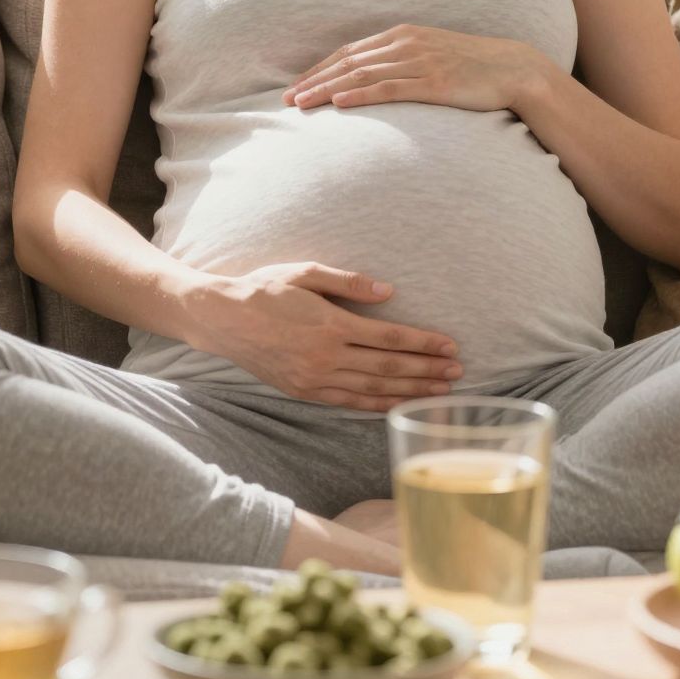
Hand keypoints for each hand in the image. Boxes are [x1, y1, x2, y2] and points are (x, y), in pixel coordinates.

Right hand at [186, 261, 464, 411]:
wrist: (222, 320)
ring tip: (439, 392)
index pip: (390, 337)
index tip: (450, 346)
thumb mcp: (304, 272)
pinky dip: (378, 405)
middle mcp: (326, 356)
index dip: (424, 343)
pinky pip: (349, 402)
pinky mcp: (305, 392)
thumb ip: (348, 282)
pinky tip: (399, 404)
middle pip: (389, 367)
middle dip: (426, 370)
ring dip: (410, 390)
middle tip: (457, 372)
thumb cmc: (264, 289)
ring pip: (373, 389)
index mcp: (330, 325)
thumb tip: (389, 292)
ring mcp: (315, 379)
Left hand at [282, 24, 545, 113]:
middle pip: (348, 62)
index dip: (320, 69)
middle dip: (314, 81)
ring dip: (327, 90)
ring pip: (362, 75)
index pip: (350, 52)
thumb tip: (374, 79)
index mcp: (403, 35)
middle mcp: (406, 44)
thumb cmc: (472, 67)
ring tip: (302, 104)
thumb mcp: (432, 56)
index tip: (297, 86)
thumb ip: (403, 62)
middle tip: (287, 100)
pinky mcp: (433, 83)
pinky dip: (360, 95)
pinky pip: (389, 89)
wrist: (513, 69)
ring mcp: (419, 62)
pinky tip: (339, 104)